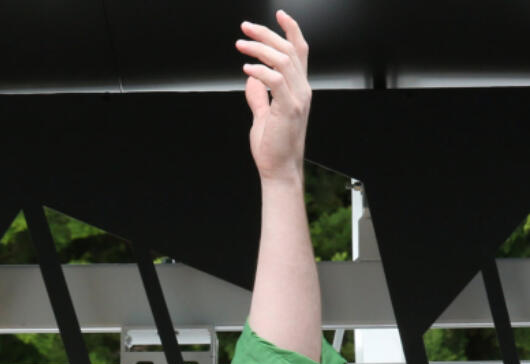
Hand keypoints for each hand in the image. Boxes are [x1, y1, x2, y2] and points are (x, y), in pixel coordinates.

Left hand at [236, 10, 310, 183]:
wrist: (279, 169)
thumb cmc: (272, 147)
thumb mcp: (264, 116)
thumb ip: (259, 97)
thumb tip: (251, 80)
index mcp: (298, 89)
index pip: (299, 51)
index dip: (291, 30)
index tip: (278, 14)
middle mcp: (302, 90)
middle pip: (290, 50)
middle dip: (267, 34)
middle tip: (245, 27)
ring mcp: (298, 98)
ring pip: (283, 60)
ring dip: (259, 48)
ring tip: (240, 45)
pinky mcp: (289, 109)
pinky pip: (276, 80)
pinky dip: (260, 71)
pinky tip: (246, 69)